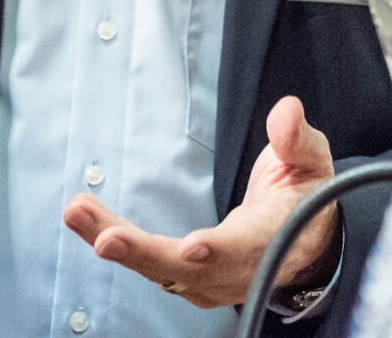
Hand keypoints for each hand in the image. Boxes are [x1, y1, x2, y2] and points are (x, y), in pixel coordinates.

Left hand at [63, 96, 339, 308]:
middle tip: (104, 238)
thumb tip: (285, 112)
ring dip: (118, 245)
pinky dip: (117, 245)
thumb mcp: (312, 160)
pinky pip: (150, 266)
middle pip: (189, 270)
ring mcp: (211, 279)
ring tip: (78, 214)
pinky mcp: (189, 277)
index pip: (248, 249)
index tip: (191, 247)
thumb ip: (298, 138)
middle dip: (145, 254)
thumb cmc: (305, 194)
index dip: (220, 251)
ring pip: (161, 271)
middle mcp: (239, 269)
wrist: (304, 237)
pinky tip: (86, 222)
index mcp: (273, 237)